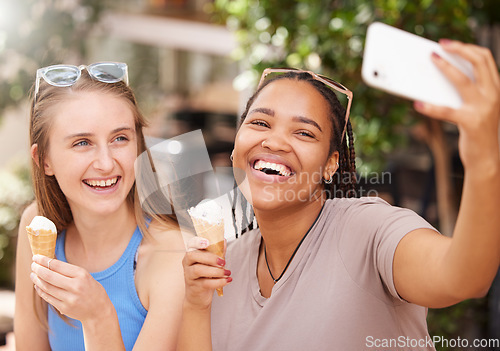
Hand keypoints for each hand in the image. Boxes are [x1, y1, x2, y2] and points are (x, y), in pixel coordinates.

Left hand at [30, 255, 113, 322]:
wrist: (99, 310)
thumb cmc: (92, 289)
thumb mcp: (86, 276)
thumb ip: (69, 271)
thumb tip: (49, 263)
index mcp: (82, 275)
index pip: (57, 265)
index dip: (44, 260)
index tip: (36, 257)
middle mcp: (75, 286)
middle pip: (49, 276)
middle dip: (38, 269)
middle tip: (32, 265)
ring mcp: (69, 298)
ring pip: (46, 287)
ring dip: (37, 280)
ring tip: (33, 274)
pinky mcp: (64, 308)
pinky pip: (48, 297)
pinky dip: (40, 290)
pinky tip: (38, 285)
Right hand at [182, 237, 230, 309]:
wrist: (198, 296)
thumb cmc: (205, 276)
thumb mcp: (212, 262)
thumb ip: (217, 251)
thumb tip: (223, 240)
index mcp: (192, 253)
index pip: (191, 244)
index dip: (198, 242)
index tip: (207, 243)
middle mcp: (187, 263)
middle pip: (194, 256)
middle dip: (210, 258)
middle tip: (223, 262)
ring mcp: (189, 275)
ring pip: (198, 270)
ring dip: (215, 271)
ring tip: (226, 272)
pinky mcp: (194, 287)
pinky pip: (205, 283)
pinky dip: (218, 282)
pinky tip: (226, 280)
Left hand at [414, 40, 499, 169]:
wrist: (486, 158)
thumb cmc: (475, 131)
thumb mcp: (474, 107)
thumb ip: (465, 92)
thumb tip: (437, 78)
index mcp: (495, 88)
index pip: (485, 58)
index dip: (467, 47)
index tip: (449, 43)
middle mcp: (493, 94)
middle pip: (479, 61)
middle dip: (458, 49)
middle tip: (438, 46)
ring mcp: (484, 107)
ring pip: (464, 80)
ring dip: (446, 67)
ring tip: (431, 60)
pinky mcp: (471, 122)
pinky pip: (447, 111)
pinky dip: (431, 107)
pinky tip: (418, 104)